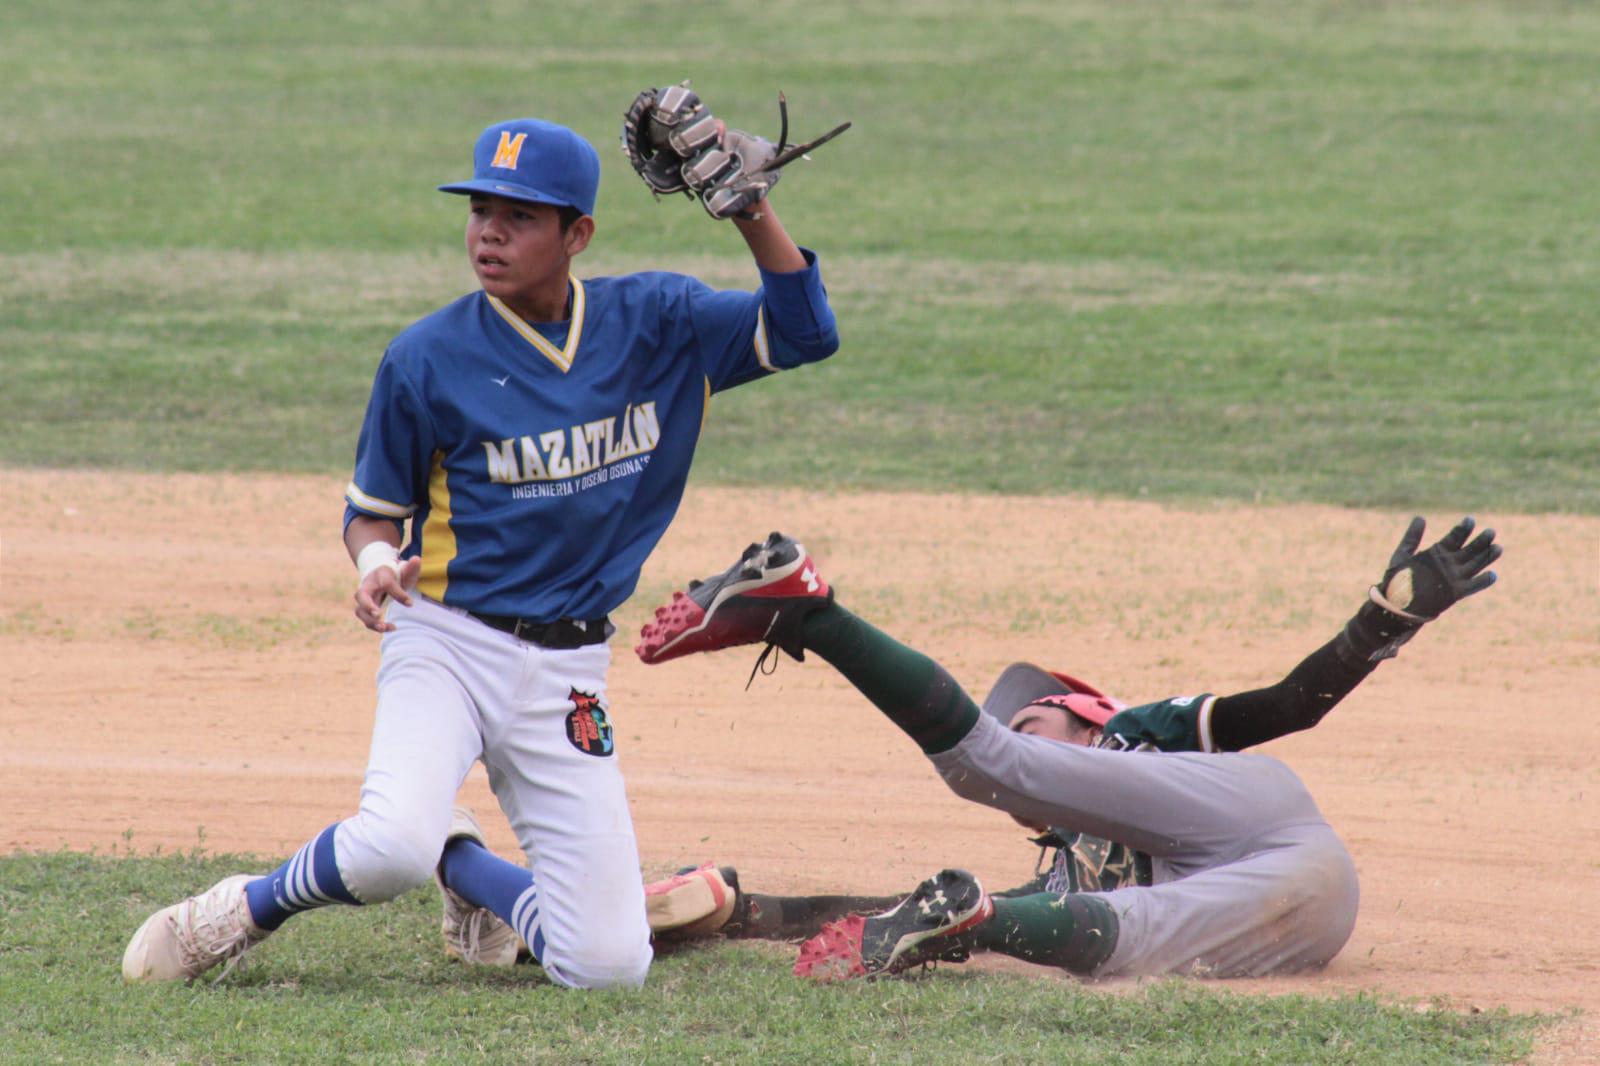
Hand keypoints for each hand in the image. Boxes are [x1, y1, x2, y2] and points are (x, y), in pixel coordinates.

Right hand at [353, 556, 420, 633]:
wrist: (380, 574)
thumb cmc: (395, 574)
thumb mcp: (404, 569)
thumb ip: (411, 567)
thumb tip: (416, 559)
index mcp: (380, 575)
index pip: (387, 583)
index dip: (398, 594)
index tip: (411, 603)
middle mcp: (368, 586)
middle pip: (360, 595)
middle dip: (367, 605)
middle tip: (378, 614)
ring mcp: (364, 599)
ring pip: (360, 611)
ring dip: (370, 621)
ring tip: (384, 627)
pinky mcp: (365, 609)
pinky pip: (366, 619)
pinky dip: (375, 626)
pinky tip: (391, 628)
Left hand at [1372, 516, 1500, 621]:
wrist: (1398, 602)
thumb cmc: (1400, 578)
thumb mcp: (1403, 554)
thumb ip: (1411, 537)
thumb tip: (1420, 517)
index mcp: (1439, 552)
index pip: (1455, 537)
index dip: (1463, 529)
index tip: (1470, 519)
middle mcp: (1450, 563)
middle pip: (1469, 550)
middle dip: (1481, 541)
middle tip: (1491, 531)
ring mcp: (1455, 577)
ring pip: (1475, 565)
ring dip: (1487, 557)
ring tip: (1498, 547)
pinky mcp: (1456, 592)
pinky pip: (1473, 586)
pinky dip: (1483, 581)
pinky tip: (1492, 575)